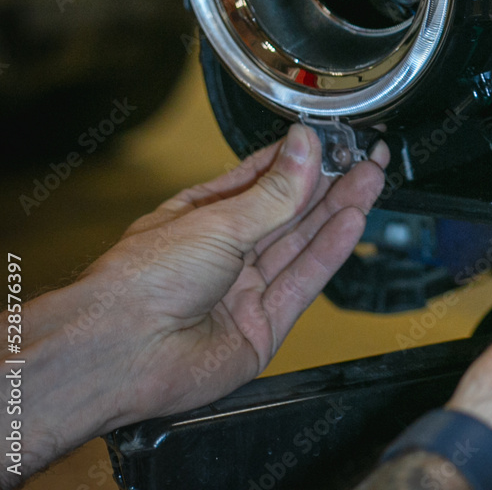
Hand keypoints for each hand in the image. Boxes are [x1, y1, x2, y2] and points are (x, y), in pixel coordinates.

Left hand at [0, 124, 386, 486]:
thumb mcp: (218, 220)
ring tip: (370, 179)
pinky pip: (303, 283)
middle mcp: (226, 252)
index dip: (301, 159)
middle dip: (330, 183)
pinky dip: (330, 252)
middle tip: (365, 157)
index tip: (334, 138)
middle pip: (290, 212)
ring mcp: (245, 290)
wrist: (120, 352)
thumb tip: (304, 146)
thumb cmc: (141, 281)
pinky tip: (352, 222)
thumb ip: (274, 191)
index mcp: (204, 216)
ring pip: (302, 244)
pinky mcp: (262, 327)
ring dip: (338, 211)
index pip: (263, 179)